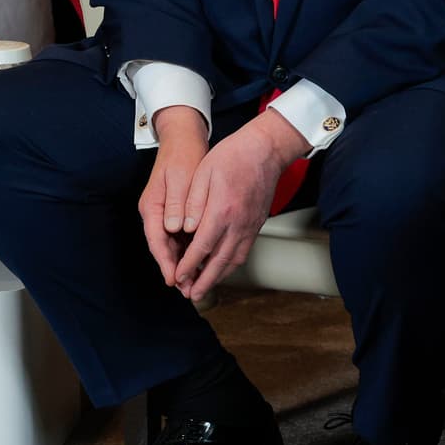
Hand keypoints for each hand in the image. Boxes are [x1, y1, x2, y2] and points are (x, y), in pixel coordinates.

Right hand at [138, 106, 208, 286]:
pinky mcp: (176, 210)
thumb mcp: (180, 178)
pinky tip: (202, 258)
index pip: (157, 241)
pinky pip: (181, 235)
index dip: (167, 262)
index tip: (175, 278)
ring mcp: (165, 212)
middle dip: (176, 269)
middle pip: (164, 248)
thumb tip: (174, 227)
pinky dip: (190, 248)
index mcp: (152, 206)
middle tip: (188, 288)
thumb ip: (177, 203)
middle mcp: (156, 213)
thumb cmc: (182, 155)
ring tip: (196, 280)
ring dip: (183, 262)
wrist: (184, 137)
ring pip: (173, 244)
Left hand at [171, 109, 307, 302]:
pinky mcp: (257, 223)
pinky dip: (232, 264)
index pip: (201, 247)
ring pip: (234, 260)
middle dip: (204, 281)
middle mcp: (238, 223)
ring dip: (219, 277)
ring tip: (206, 287)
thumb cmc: (233, 156)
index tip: (177, 276)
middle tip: (192, 295)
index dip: (188, 266)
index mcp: (221, 211)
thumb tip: (184, 229)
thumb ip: (193, 202)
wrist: (266, 149)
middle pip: (219, 261)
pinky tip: (224, 267)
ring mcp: (250, 225)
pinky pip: (244, 251)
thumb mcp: (204, 173)